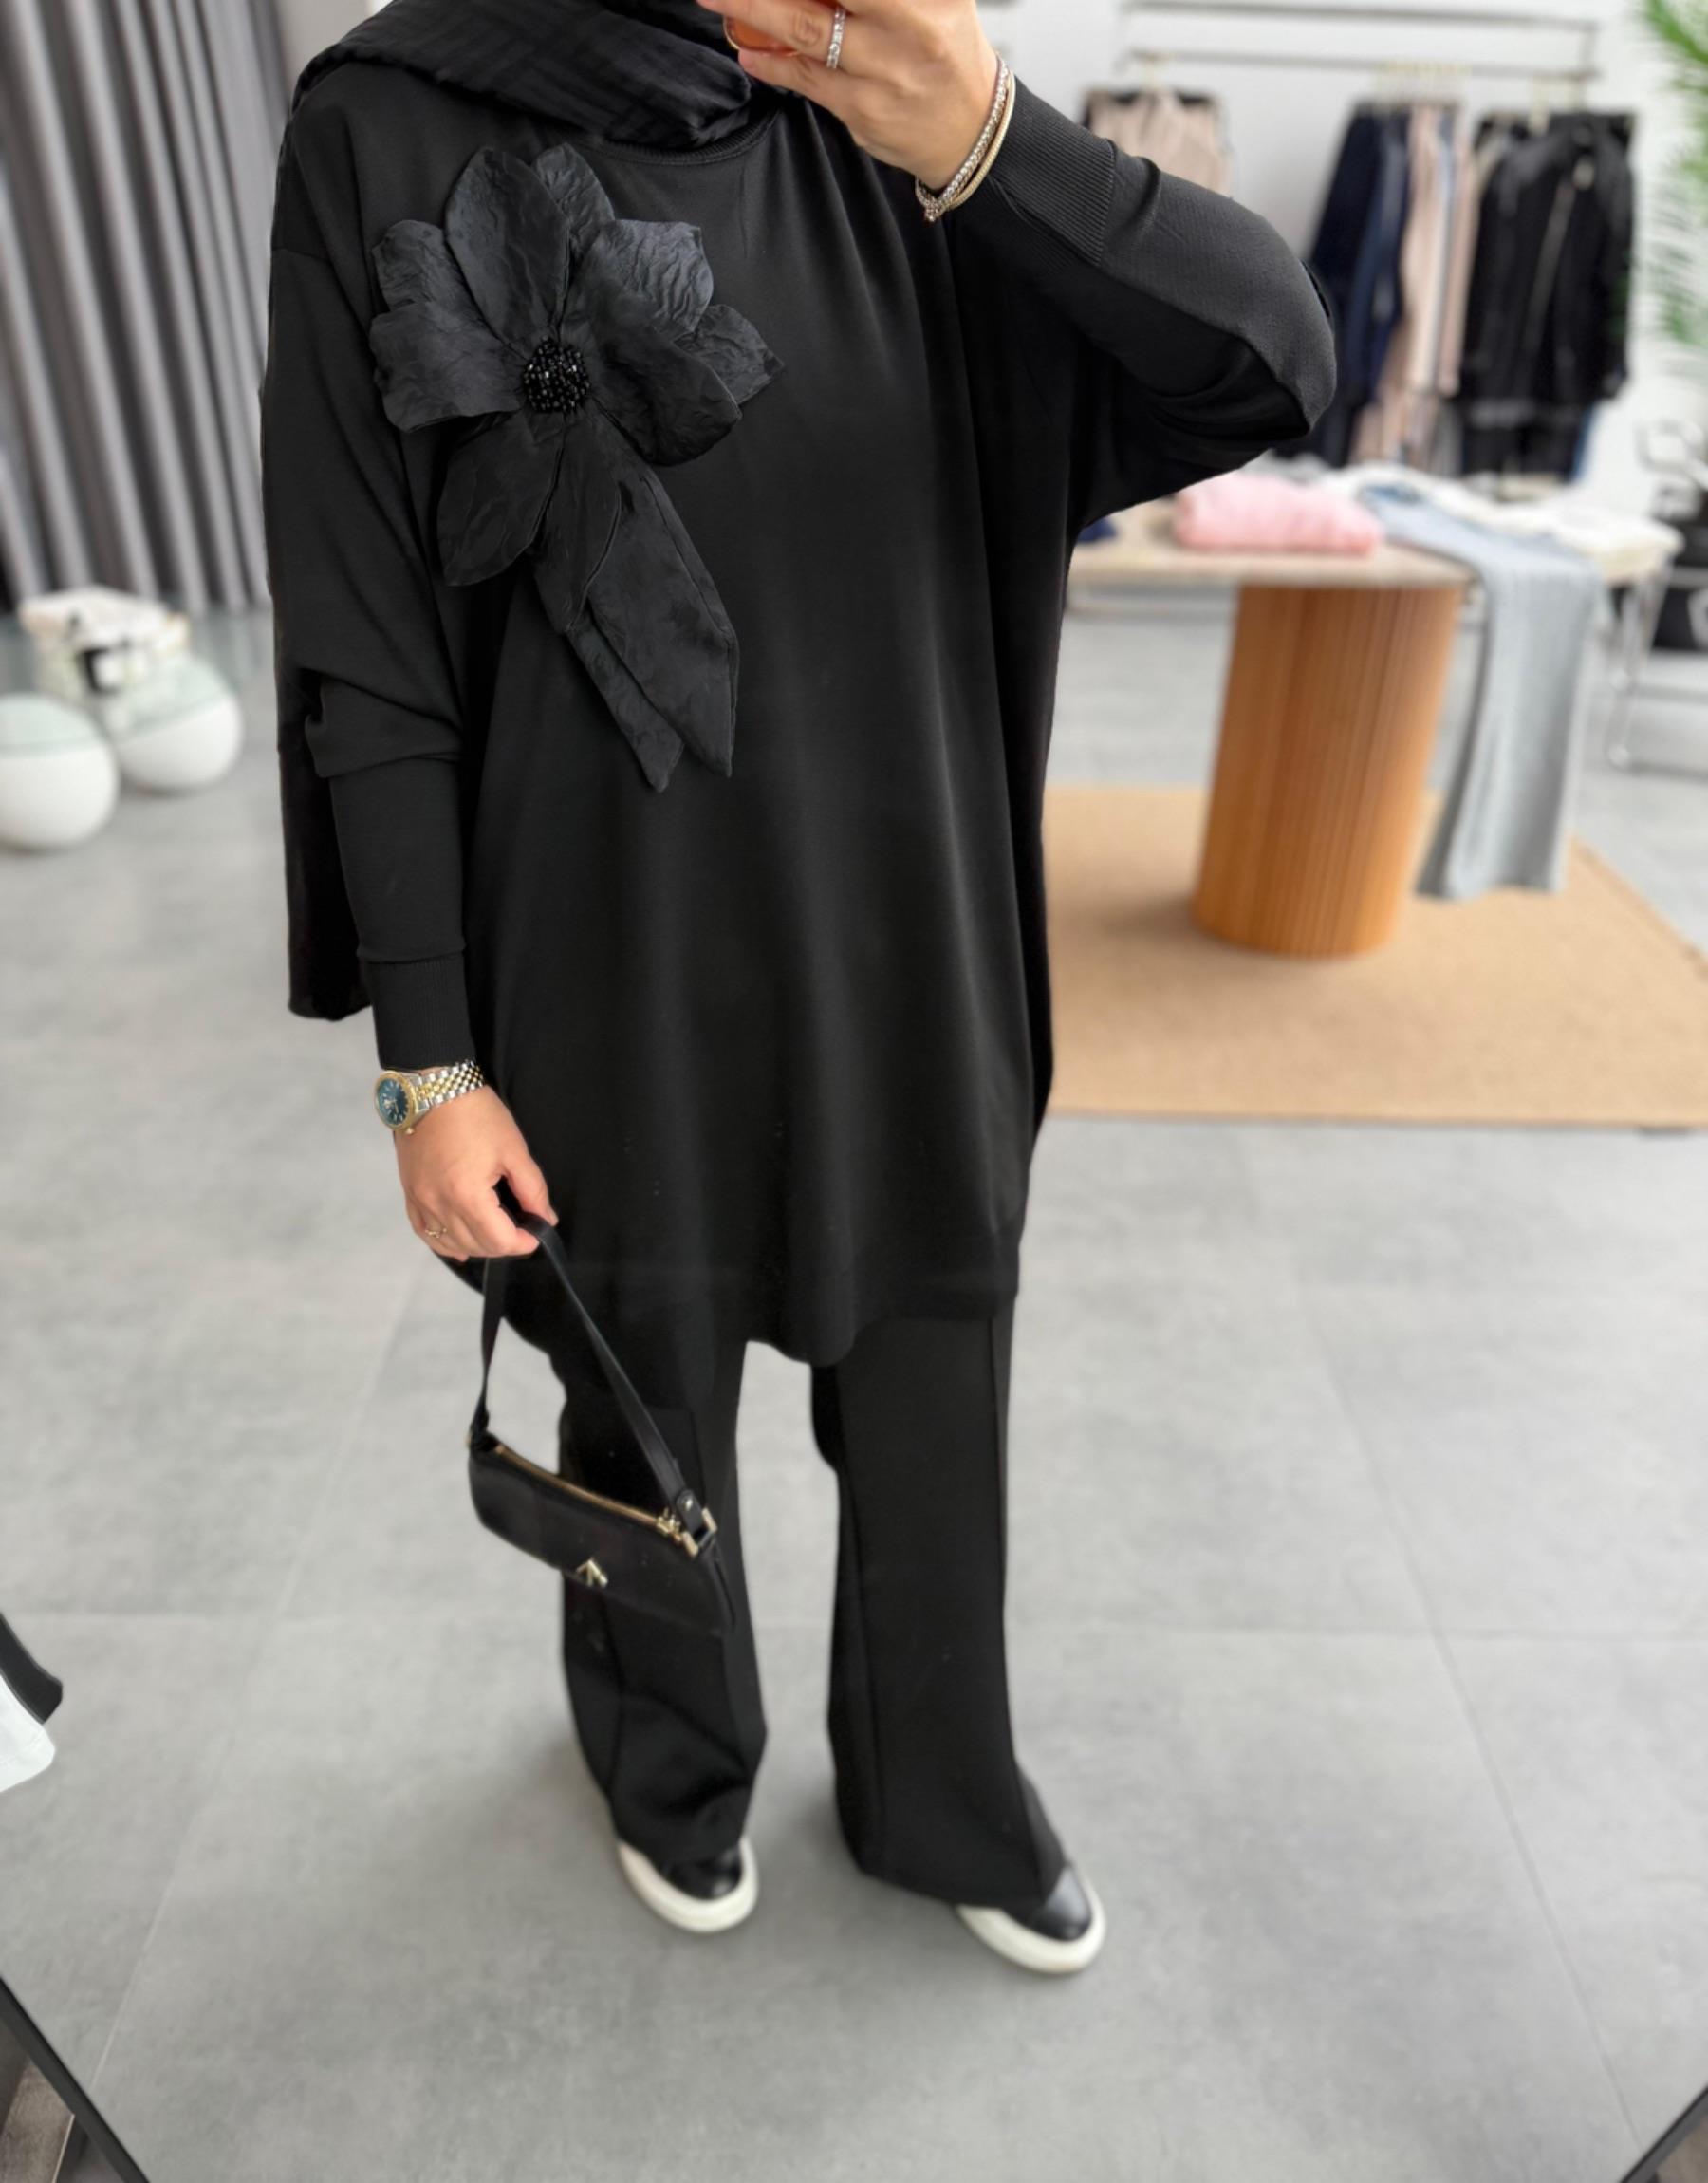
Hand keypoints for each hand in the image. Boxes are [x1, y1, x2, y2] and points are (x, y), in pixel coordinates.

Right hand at [395, 1087, 556, 1260]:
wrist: (433, 1088)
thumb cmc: (474, 1113)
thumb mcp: (514, 1150)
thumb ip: (533, 1190)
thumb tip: (545, 1219)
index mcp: (466, 1194)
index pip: (500, 1241)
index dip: (524, 1242)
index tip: (536, 1233)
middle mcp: (438, 1204)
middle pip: (476, 1246)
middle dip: (503, 1244)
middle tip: (520, 1227)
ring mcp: (420, 1200)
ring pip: (449, 1244)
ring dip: (476, 1245)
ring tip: (494, 1231)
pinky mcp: (410, 1193)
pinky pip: (424, 1232)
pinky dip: (444, 1241)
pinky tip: (460, 1241)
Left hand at [698, 0, 1001, 191]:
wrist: (973, 130)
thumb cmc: (948, 51)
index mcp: (925, 2)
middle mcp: (906, 34)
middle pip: (819, 4)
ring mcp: (882, 78)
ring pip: (806, 37)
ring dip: (753, 12)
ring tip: (715, 0)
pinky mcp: (863, 113)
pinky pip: (807, 82)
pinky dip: (773, 65)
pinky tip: (750, 51)